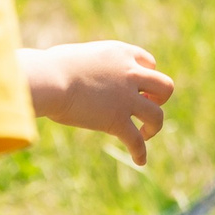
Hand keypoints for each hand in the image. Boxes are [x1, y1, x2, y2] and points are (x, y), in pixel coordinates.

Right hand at [23, 42, 172, 164]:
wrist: (49, 78)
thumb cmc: (50, 66)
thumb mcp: (77, 56)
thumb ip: (86, 66)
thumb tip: (73, 72)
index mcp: (121, 54)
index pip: (149, 62)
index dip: (146, 77)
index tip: (138, 88)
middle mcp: (130, 74)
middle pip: (165, 86)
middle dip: (160, 98)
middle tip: (145, 106)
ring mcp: (126, 98)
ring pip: (157, 115)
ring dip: (155, 126)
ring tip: (144, 134)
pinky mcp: (116, 120)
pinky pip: (135, 140)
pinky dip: (140, 152)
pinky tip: (140, 160)